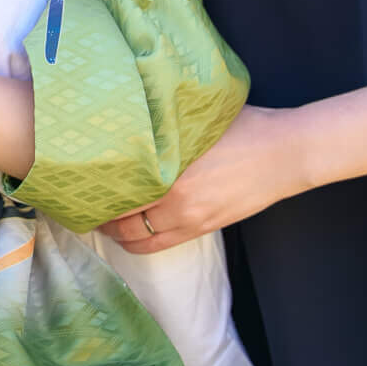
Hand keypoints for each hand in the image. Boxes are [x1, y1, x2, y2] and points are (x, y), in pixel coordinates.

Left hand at [102, 103, 302, 252]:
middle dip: (100, 215)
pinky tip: (129, 235)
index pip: (119, 190)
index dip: (95, 191)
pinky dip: (138, 243)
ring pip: (138, 238)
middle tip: (85, 204)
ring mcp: (191, 219)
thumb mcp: (196, 123)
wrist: (284, 153)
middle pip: (122, 219)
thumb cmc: (243, 127)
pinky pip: (160, 245)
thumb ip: (164, 130)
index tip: (82, 184)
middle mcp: (176, 200)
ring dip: (117, 233)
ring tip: (103, 221)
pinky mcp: (204, 228)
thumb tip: (130, 120)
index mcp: (171, 171)